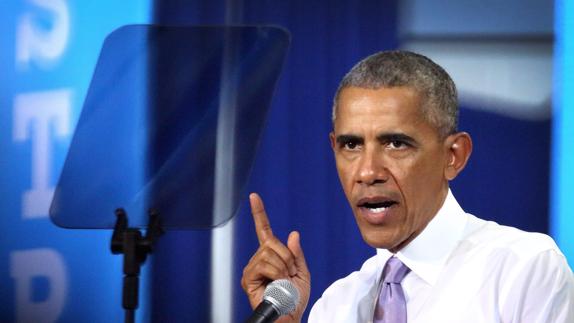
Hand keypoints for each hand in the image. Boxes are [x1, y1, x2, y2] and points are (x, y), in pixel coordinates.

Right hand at [241, 193, 310, 322]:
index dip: (259, 213)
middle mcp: (258, 259)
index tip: (254, 196)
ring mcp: (252, 268)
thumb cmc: (295, 299)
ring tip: (283, 282)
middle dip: (287, 258)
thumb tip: (293, 234)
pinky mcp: (248, 278)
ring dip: (283, 268)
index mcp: (271, 256)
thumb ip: (297, 254)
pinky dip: (277, 273)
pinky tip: (276, 284)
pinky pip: (265, 264)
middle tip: (289, 275)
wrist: (289, 316)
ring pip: (270, 253)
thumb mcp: (302, 273)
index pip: (264, 230)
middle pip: (272, 242)